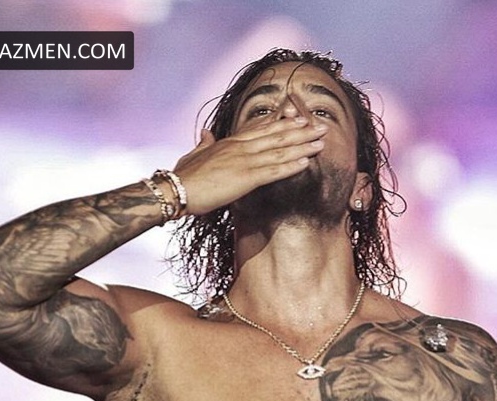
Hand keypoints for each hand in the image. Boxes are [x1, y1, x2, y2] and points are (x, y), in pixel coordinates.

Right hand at [172, 116, 327, 215]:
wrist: (175, 189)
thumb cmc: (183, 176)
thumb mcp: (194, 155)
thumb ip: (203, 143)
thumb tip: (206, 133)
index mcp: (229, 143)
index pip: (260, 128)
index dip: (280, 121)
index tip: (298, 115)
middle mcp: (240, 147)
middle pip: (275, 135)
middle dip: (300, 130)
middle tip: (320, 125)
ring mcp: (244, 161)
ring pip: (279, 150)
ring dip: (302, 146)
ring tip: (321, 141)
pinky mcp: (245, 178)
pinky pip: (273, 171)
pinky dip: (290, 166)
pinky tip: (305, 163)